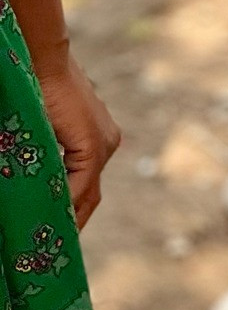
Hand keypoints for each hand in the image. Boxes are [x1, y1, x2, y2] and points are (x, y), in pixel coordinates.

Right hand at [34, 51, 120, 226]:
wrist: (44, 63)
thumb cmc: (38, 90)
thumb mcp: (46, 131)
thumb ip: (50, 155)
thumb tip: (39, 178)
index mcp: (98, 140)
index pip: (87, 187)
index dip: (73, 211)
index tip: (57, 232)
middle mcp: (107, 143)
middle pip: (91, 195)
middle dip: (73, 221)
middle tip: (54, 246)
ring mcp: (103, 144)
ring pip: (86, 193)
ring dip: (69, 216)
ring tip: (51, 240)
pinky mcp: (93, 146)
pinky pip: (81, 184)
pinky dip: (66, 202)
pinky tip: (52, 218)